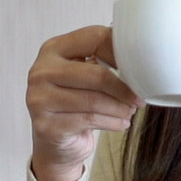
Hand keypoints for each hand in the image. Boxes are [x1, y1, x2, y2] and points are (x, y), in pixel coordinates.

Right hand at [24, 25, 142, 180]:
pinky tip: (121, 124)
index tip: (139, 68)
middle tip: (140, 98)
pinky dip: (112, 122)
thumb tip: (141, 60)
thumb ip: (103, 62)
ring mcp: (39, 98)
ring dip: (120, 108)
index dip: (121, 52)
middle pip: (96, 74)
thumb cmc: (75, 103)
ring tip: (130, 111)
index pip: (94, 38)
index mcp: (53, 49)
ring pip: (94, 100)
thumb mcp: (86, 77)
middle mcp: (41, 71)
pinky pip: (89, 120)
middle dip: (124, 88)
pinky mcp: (45, 125)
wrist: (54, 142)